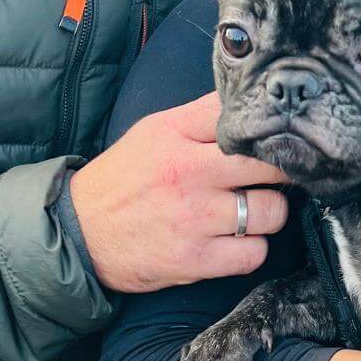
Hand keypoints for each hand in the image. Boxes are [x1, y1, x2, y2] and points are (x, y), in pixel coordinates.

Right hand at [69, 92, 288, 292]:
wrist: (78, 233)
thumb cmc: (123, 180)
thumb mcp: (153, 131)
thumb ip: (200, 117)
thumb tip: (247, 101)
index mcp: (177, 134)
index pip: (241, 117)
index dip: (269, 126)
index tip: (279, 135)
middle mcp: (188, 173)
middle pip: (270, 164)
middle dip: (282, 170)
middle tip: (277, 176)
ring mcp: (194, 218)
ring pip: (272, 212)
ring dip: (270, 214)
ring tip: (253, 211)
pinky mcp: (195, 259)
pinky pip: (254, 254)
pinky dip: (252, 250)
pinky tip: (237, 241)